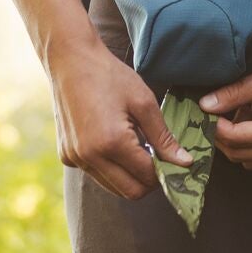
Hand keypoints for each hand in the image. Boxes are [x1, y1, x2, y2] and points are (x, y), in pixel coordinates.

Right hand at [50, 37, 190, 198]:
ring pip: (113, 187)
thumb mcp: (144, 102)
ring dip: (130, 176)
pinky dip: (111, 168)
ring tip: (138, 147)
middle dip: (149, 181)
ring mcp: (75, 158)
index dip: (166, 172)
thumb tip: (185, 163)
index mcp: (111, 143)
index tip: (176, 161)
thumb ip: (164, 137)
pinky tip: (116, 143)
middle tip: (159, 158)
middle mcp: (89, 156)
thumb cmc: (110, 76)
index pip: (147, 176)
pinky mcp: (66, 156)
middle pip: (131, 192)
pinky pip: (96, 174)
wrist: (70, 60)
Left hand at [201, 52, 251, 170]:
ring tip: (239, 114)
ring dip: (238, 142)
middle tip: (218, 113)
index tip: (207, 110)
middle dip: (223, 136)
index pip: (235, 139)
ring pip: (250, 161)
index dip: (215, 126)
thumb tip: (206, 104)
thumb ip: (235, 93)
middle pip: (239, 155)